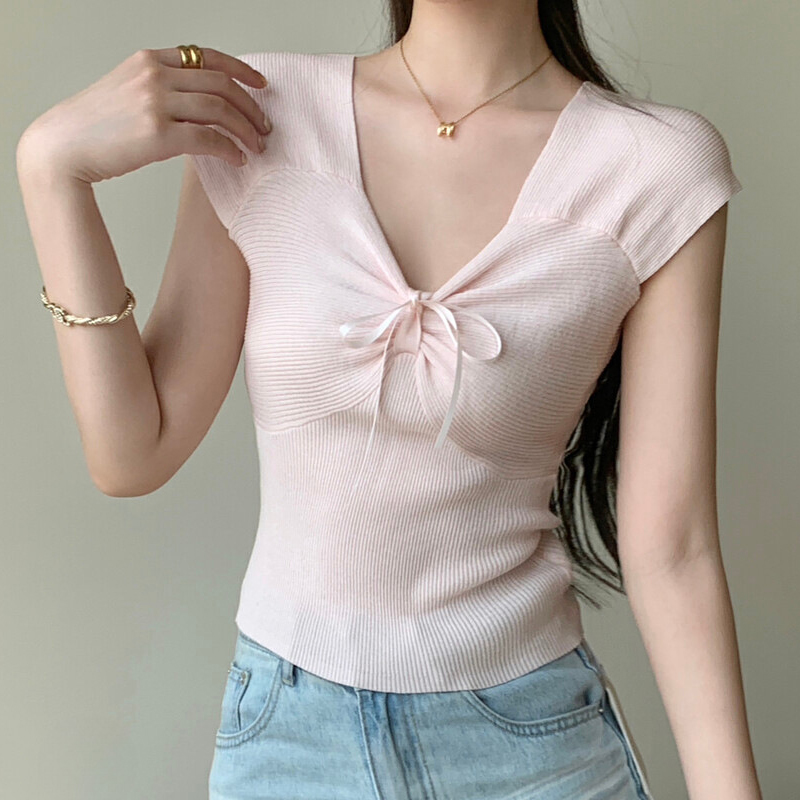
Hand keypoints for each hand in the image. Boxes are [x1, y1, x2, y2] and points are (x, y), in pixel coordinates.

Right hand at [17, 46, 271, 183]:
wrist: (63, 147)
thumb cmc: (96, 126)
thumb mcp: (127, 90)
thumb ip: (161, 88)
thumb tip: (200, 105)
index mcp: (149, 60)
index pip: (207, 57)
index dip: (241, 70)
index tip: (260, 85)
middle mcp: (154, 75)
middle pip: (221, 84)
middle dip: (250, 106)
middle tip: (265, 126)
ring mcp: (155, 103)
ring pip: (220, 110)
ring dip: (246, 129)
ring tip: (257, 145)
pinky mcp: (157, 134)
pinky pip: (209, 139)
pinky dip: (230, 148)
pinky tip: (238, 158)